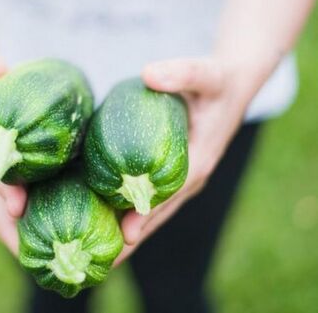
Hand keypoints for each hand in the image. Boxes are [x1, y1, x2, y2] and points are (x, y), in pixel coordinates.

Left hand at [114, 57, 258, 264]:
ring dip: (131, 230)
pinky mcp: (176, 174)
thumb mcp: (205, 74)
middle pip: (159, 212)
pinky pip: (153, 199)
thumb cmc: (217, 82)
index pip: (170, 194)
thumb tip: (149, 74)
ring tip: (102, 253)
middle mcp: (191, 176)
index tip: (125, 236)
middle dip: (134, 235)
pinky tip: (110, 220)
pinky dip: (134, 213)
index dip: (148, 213)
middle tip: (104, 260)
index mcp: (199, 159)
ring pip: (155, 210)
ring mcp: (183, 178)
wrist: (232, 86)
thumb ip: (182, 73)